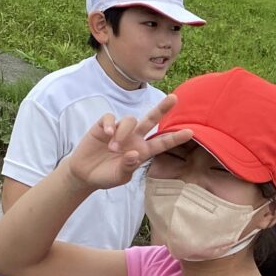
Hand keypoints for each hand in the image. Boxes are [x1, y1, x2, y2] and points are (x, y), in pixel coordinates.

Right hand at [65, 97, 187, 190]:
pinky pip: (110, 118)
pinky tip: (106, 134)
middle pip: (151, 119)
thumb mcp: (119, 177)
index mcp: (142, 151)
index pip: (162, 142)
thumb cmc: (105, 176)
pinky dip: (110, 124)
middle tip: (174, 98)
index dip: (175, 138)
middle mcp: (134, 138)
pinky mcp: (104, 126)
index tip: (190, 132)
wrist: (84, 173)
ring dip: (123, 133)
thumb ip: (127, 167)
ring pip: (130, 120)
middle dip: (162, 108)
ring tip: (112, 148)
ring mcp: (120, 130)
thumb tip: (134, 154)